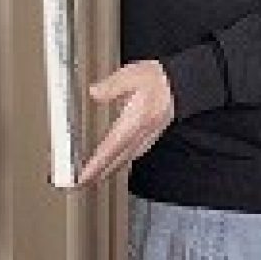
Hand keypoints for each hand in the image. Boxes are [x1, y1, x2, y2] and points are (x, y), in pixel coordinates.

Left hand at [72, 58, 171, 188]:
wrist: (179, 83)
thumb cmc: (157, 79)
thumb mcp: (132, 74)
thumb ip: (112, 85)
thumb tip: (94, 92)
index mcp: (136, 120)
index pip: (111, 147)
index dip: (96, 164)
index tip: (83, 177)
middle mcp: (142, 132)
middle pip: (117, 160)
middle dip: (98, 174)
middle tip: (81, 185)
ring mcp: (148, 136)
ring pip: (126, 160)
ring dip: (109, 171)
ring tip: (94, 178)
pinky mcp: (150, 136)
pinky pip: (134, 155)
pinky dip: (121, 163)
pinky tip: (117, 163)